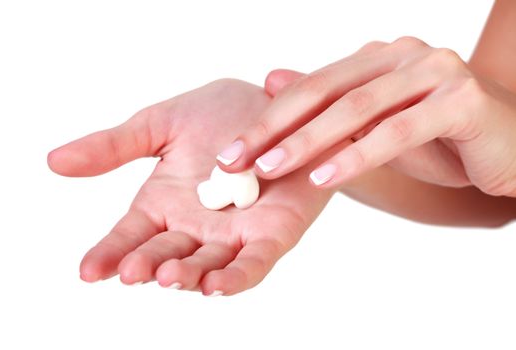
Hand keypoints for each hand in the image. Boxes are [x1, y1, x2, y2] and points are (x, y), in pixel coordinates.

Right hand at [48, 79, 333, 295]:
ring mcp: (233, 233)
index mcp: (165, 203)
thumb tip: (55, 161)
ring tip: (166, 275)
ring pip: (207, 265)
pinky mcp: (272, 233)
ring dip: (187, 275)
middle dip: (147, 265)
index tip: (88, 271)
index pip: (131, 235)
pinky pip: (253, 262)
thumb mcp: (162, 124)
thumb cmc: (222, 114)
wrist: (279, 104)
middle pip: (165, 254)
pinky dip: (236, 276)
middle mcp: (195, 225)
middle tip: (131, 271)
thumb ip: (115, 146)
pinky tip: (215, 284)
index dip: (109, 253)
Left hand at [217, 37, 515, 196]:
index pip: (312, 86)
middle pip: (326, 91)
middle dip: (275, 128)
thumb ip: (328, 104)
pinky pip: (398, 130)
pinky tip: (325, 178)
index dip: (269, 117)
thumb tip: (272, 81)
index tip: (232, 150)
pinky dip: (358, 155)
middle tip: (235, 159)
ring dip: (308, 142)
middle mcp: (403, 55)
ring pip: (358, 109)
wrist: (509, 148)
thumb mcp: (375, 123)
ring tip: (269, 170)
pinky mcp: (461, 101)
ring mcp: (435, 72)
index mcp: (379, 58)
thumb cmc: (441, 138)